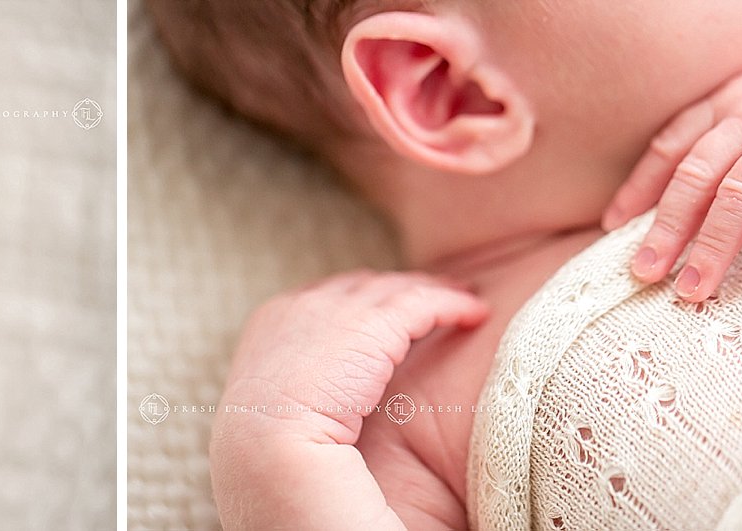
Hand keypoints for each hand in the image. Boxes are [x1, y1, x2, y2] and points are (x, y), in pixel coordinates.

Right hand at [210, 270, 487, 529]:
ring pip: (396, 290)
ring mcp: (334, 311)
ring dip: (431, 293)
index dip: (365, 304)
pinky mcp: (371, 325)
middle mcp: (300, 307)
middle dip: (399, 290)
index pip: (327, 300)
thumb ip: (299, 390)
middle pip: (362, 287)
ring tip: (464, 302)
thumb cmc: (269, 452)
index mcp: (272, 325)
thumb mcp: (274, 410)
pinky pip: (422, 303)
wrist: (267, 452)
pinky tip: (474, 315)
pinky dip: (451, 305)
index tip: (393, 312)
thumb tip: (317, 400)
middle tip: (435, 298)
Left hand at [601, 35, 741, 301]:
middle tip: (645, 273)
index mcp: (723, 106)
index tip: (610, 226)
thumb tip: (670, 199)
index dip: (638, 187)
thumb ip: (717, 144)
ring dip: (712, 245)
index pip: (669, 148)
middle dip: (666, 229)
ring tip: (694, 288)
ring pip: (738, 194)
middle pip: (695, 177)